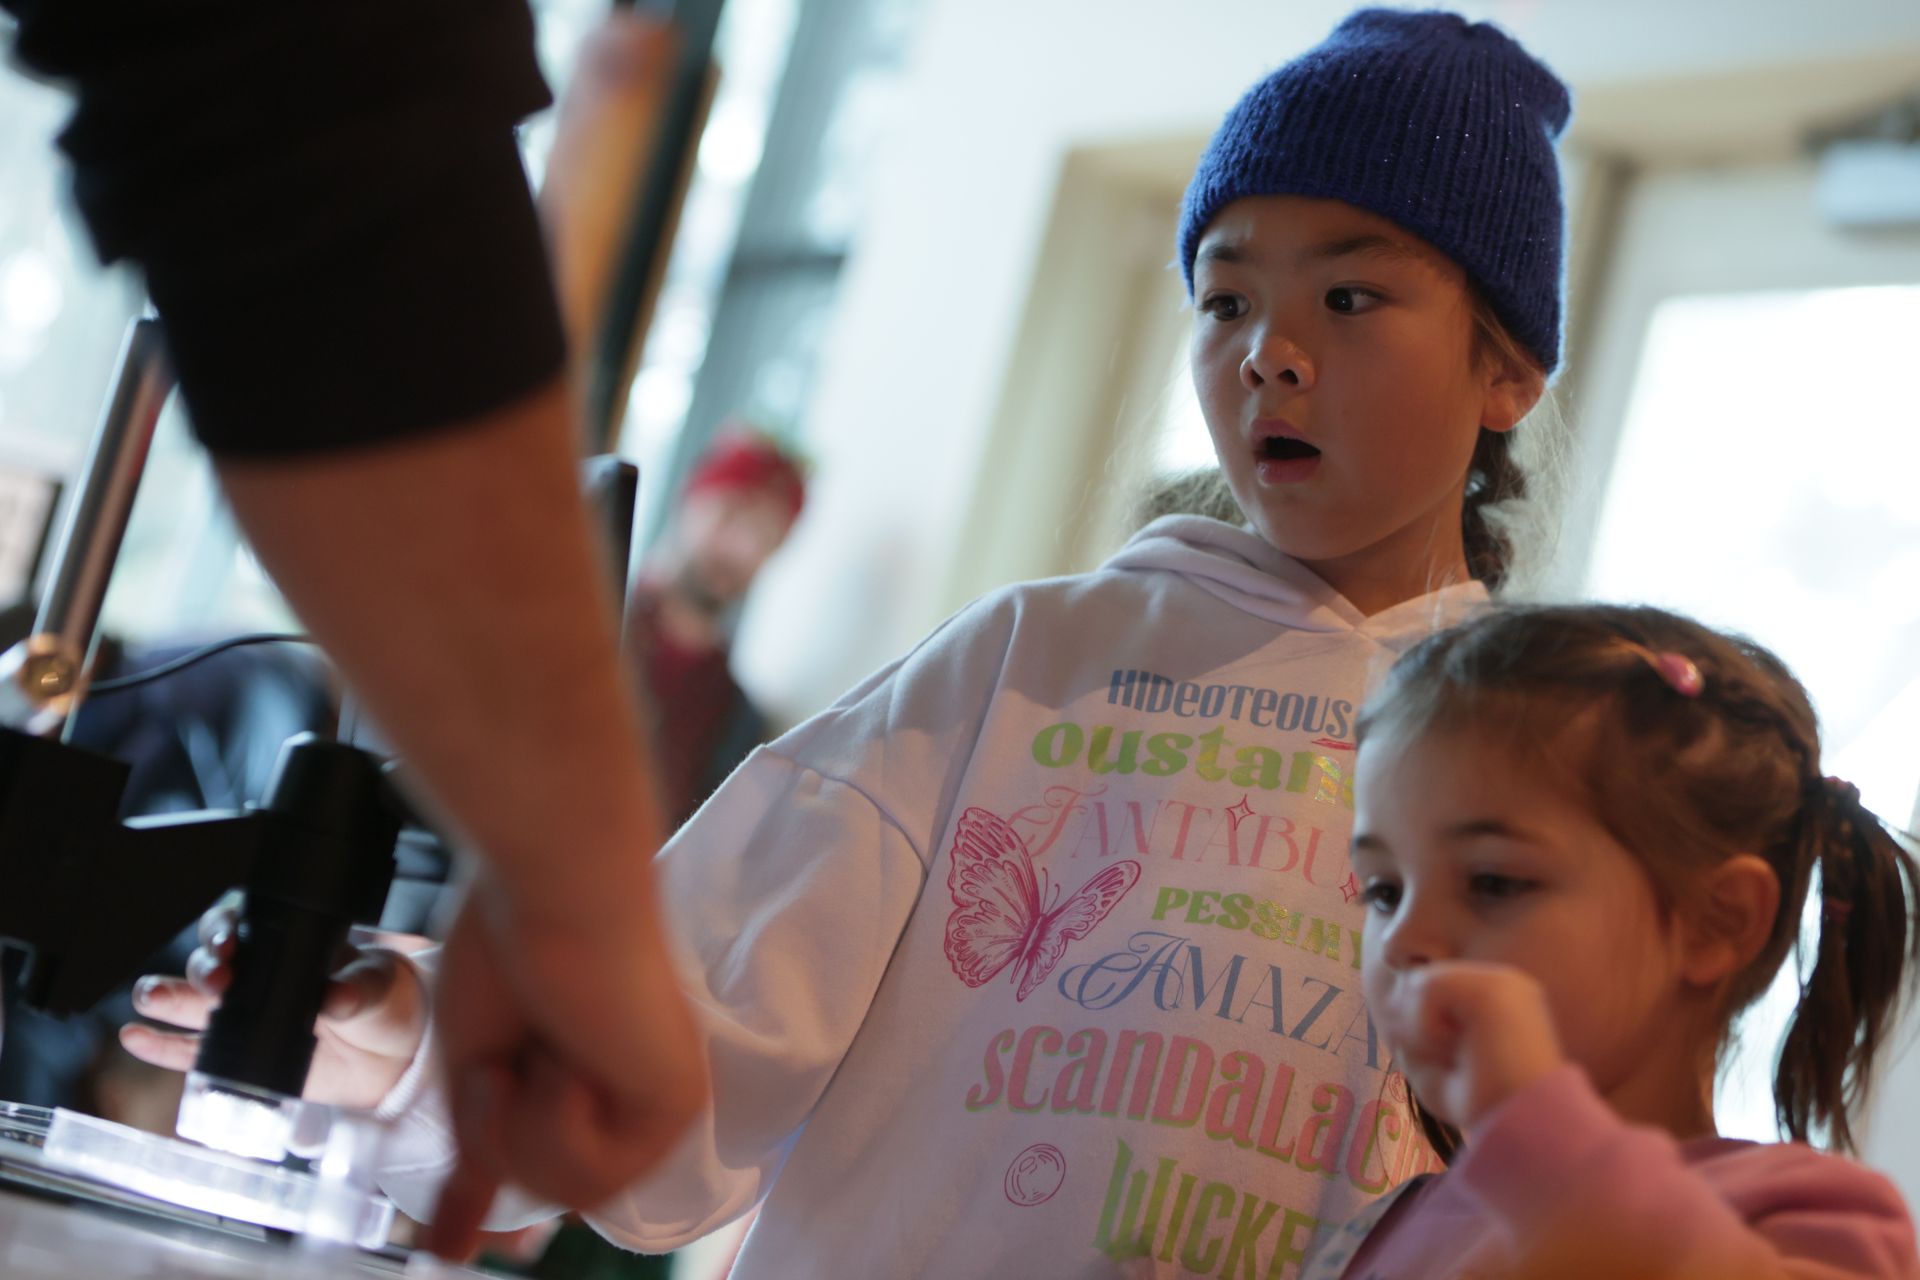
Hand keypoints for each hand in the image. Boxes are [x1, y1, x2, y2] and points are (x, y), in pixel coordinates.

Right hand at [119, 896, 428, 1110]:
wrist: (392, 1054)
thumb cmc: (383, 1002)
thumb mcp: (377, 987)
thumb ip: (357, 990)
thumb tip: (337, 996)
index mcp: (288, 943)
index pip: (244, 926)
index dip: (226, 930)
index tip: (229, 944)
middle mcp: (257, 974)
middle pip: (210, 962)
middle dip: (203, 968)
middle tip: (215, 980)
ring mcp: (244, 1014)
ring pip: (191, 1002)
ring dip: (167, 998)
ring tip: (150, 999)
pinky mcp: (239, 1055)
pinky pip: (191, 1051)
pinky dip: (161, 1045)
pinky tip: (137, 1037)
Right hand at [422, 879, 706, 1260]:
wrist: (547, 891)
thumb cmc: (510, 948)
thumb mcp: (476, 1071)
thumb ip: (480, 1155)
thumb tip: (452, 1247)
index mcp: (597, 1078)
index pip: (556, 1165)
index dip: (502, 1185)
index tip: (455, 1243)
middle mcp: (637, 1094)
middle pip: (547, 1188)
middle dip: (497, 1135)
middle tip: (500, 1067)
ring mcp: (662, 1104)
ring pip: (567, 1194)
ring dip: (520, 1129)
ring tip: (530, 1058)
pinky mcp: (676, 1105)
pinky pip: (590, 1176)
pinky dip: (553, 1122)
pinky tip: (566, 1063)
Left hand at [1374, 960, 1563, 1134]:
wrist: (1526, 1126)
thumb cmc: (1486, 1106)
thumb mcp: (1434, 1069)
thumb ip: (1409, 1032)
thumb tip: (1394, 1001)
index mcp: (1498, 998)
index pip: (1432, 985)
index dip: (1415, 1020)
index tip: (1440, 1058)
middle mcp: (1503, 982)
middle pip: (1421, 977)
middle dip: (1410, 1019)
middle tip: (1441, 1058)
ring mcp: (1501, 981)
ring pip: (1421, 980)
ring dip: (1418, 1026)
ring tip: (1450, 1056)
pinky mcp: (1493, 988)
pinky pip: (1428, 987)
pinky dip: (1424, 1024)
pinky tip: (1450, 1047)